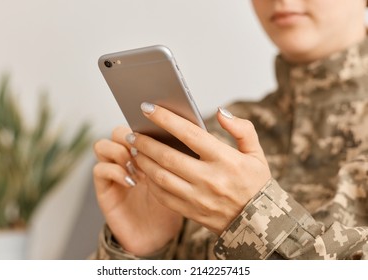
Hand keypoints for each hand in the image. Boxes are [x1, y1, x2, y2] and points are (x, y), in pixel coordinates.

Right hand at [93, 126, 182, 255]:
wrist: (159, 235)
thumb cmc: (172, 204)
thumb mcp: (181, 177)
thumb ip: (177, 156)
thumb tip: (182, 131)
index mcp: (146, 151)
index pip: (138, 125)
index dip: (144, 123)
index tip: (159, 128)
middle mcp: (127, 159)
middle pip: (119, 132)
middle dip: (131, 137)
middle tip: (146, 149)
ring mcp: (113, 172)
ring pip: (102, 145)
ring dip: (120, 152)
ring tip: (137, 166)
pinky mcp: (104, 188)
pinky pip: (100, 169)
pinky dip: (115, 171)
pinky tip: (131, 182)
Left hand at [127, 103, 270, 234]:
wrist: (258, 223)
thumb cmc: (254, 184)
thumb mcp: (256, 154)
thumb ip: (242, 129)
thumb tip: (220, 112)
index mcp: (225, 160)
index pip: (189, 134)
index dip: (166, 118)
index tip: (148, 108)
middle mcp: (209, 179)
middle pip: (167, 156)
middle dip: (145, 142)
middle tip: (132, 133)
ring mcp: (198, 197)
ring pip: (160, 177)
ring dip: (143, 161)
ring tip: (134, 150)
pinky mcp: (190, 211)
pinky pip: (162, 196)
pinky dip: (150, 182)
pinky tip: (145, 171)